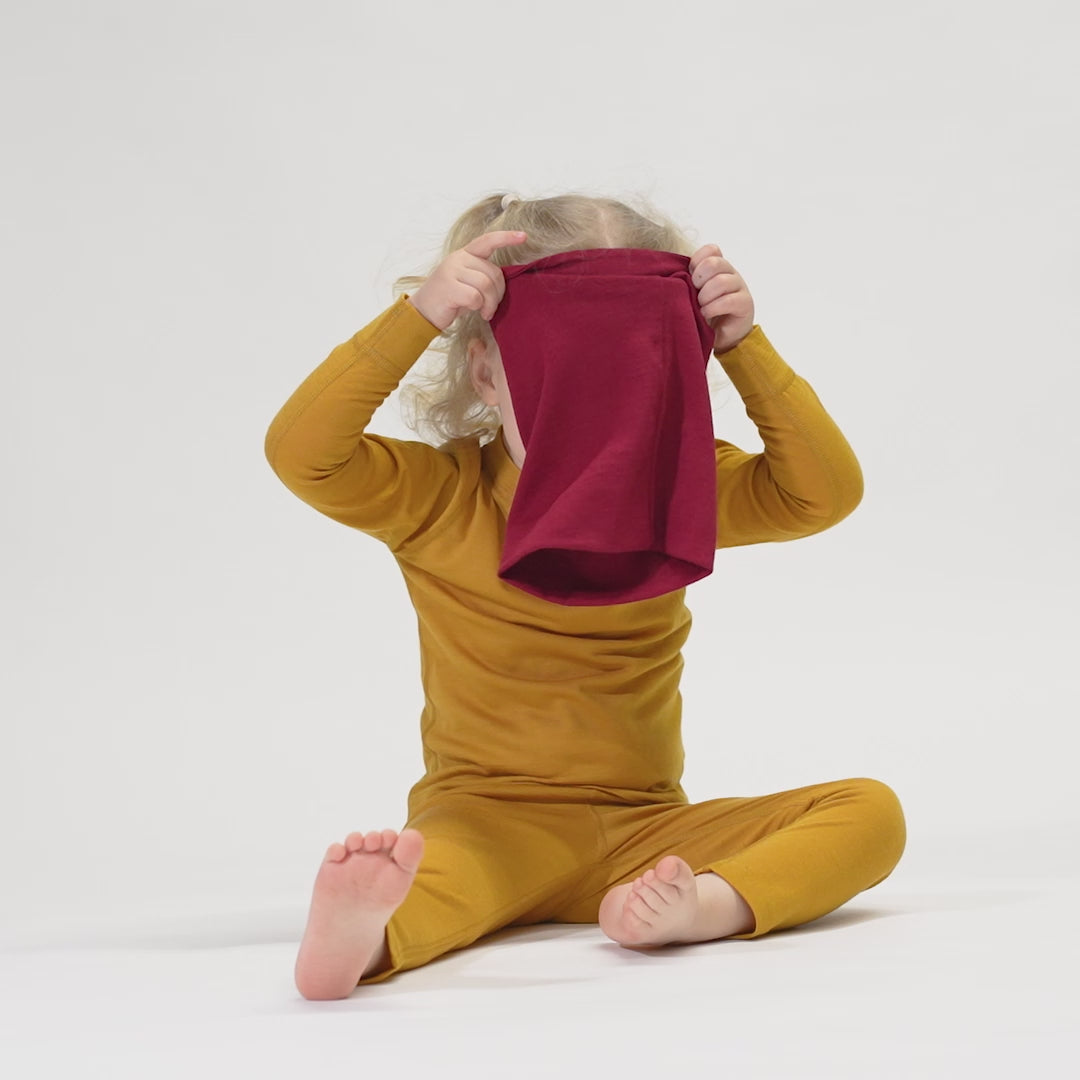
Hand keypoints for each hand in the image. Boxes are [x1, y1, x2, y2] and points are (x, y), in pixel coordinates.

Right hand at [407, 230, 528, 331]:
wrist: (423, 312)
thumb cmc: (450, 299)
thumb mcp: (467, 282)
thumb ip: (482, 275)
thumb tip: (503, 280)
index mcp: (464, 255)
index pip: (487, 241)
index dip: (506, 238)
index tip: (523, 236)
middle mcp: (458, 259)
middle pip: (493, 272)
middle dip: (498, 293)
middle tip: (491, 308)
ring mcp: (452, 271)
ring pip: (486, 285)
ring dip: (490, 303)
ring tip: (485, 312)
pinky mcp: (448, 287)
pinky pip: (475, 297)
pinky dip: (478, 307)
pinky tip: (473, 311)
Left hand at [687, 243, 754, 353]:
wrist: (721, 336)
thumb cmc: (704, 313)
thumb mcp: (693, 293)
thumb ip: (688, 280)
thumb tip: (670, 274)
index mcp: (717, 266)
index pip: (711, 249)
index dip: (697, 261)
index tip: (689, 277)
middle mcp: (730, 273)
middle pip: (714, 263)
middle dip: (699, 279)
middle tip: (694, 293)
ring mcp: (739, 287)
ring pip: (720, 281)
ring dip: (705, 296)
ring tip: (700, 307)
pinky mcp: (745, 303)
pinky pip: (728, 300)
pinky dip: (712, 308)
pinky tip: (705, 315)